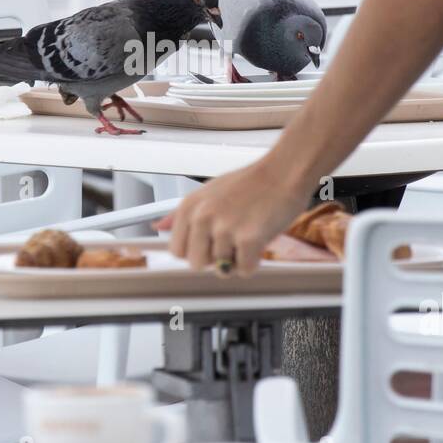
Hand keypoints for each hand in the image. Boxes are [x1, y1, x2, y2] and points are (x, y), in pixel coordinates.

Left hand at [155, 157, 314, 275]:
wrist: (284, 172)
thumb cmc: (250, 182)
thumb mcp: (208, 192)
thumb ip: (182, 213)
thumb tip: (158, 226)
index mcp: (190, 207)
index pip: (176, 250)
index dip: (195, 250)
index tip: (209, 243)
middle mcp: (203, 218)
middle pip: (197, 264)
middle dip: (215, 259)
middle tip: (232, 239)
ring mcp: (225, 229)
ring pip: (223, 268)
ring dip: (238, 258)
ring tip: (249, 233)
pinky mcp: (248, 239)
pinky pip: (245, 270)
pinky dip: (254, 262)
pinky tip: (259, 240)